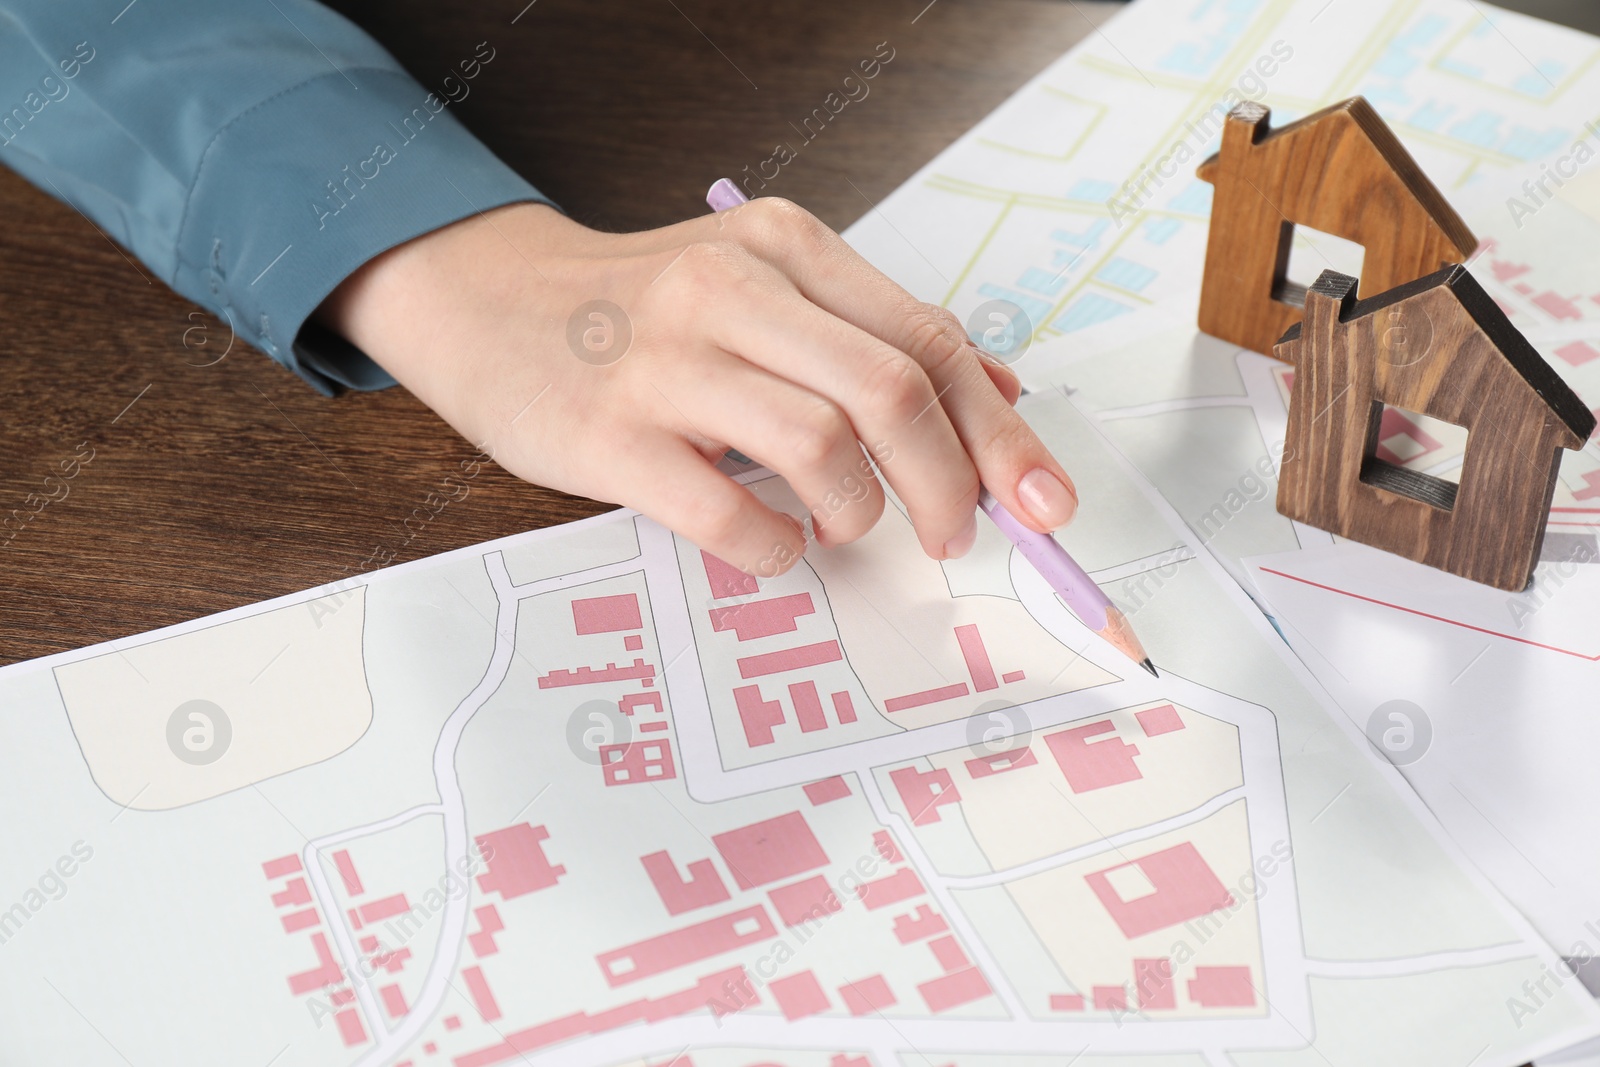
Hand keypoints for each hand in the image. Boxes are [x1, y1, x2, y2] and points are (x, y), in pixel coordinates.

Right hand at [316, 199, 1077, 575]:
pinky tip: (769, 543)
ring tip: (840, 525)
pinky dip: (772, 547)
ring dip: (857, 511)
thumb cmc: (641, 311)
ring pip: (821, 445)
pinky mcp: (609, 435)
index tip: (1044, 501)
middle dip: (951, 483)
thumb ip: (871, 336)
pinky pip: (726, 511)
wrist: (483, 302)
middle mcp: (731, 289)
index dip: (1000, 432)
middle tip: (952, 536)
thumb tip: (997, 401)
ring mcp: (665, 361)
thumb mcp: (762, 288)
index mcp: (784, 248)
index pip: (928, 339)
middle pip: (893, 389)